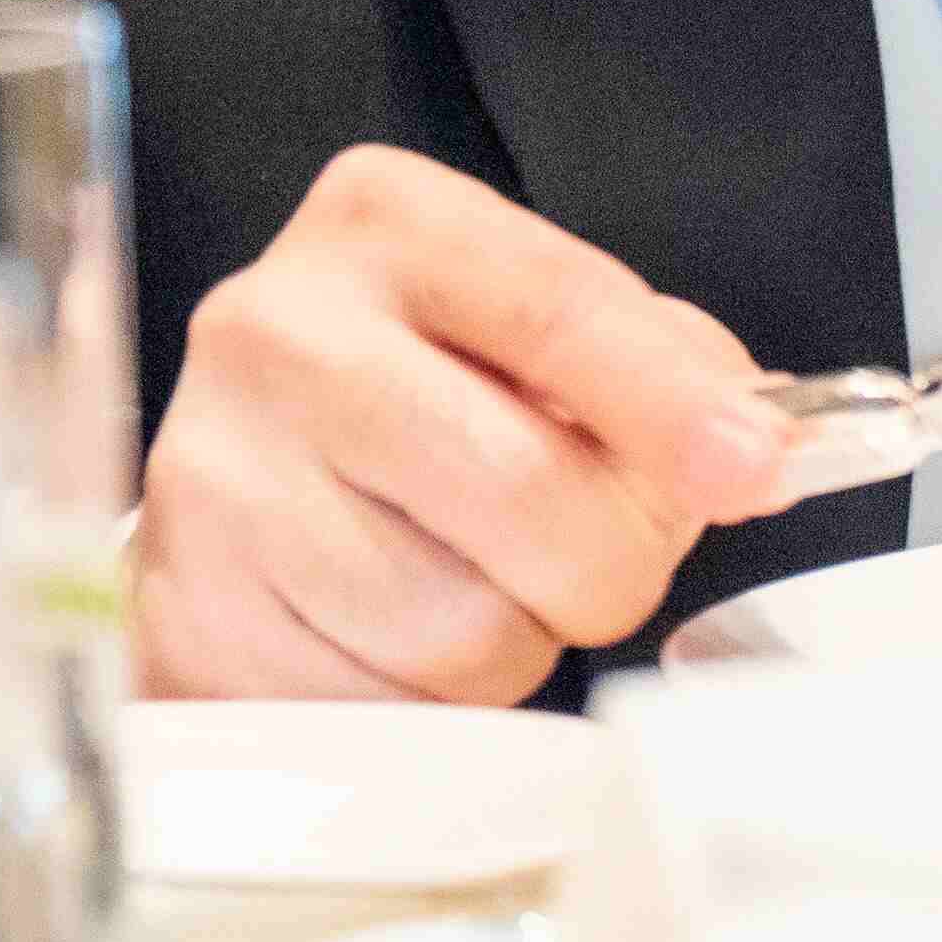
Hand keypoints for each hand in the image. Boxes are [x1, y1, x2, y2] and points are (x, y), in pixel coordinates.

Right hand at [134, 143, 792, 703]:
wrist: (242, 470)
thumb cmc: (420, 388)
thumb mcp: (530, 327)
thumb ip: (656, 367)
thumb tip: (754, 455)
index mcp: (385, 225)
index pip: (558, 309)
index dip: (672, 404)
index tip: (753, 468)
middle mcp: (275, 333)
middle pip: (523, 492)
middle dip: (605, 557)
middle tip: (591, 551)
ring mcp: (212, 481)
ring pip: (460, 631)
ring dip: (511, 641)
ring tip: (471, 582)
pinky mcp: (187, 620)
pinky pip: (381, 716)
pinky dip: (424, 706)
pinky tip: (393, 635)